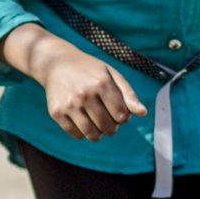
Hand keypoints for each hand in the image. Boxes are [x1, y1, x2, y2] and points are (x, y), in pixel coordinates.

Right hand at [23, 28, 148, 140]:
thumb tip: (143, 113)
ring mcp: (69, 105)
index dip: (123, 117)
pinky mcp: (57, 113)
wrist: (56, 63)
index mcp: (102, 84)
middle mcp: (84, 95)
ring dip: (99, 133)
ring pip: (92, 135)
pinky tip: (83, 120)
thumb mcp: (112, 75)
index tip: (118, 110)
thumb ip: (128, 94)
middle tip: (107, 117)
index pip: (122, 116)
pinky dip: (83, 133)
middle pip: (108, 127)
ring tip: (97, 122)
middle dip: (112, 126)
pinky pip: (76, 135)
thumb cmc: (90, 70)